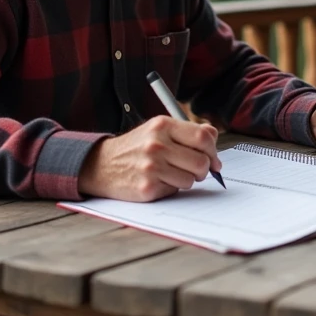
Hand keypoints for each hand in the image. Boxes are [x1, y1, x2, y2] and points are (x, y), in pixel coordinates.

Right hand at [77, 115, 221, 201]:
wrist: (101, 165)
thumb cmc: (137, 147)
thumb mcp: (158, 129)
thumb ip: (187, 131)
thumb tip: (214, 137)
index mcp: (163, 125)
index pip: (203, 137)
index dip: (213, 150)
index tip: (214, 159)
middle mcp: (157, 144)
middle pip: (202, 161)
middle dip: (204, 169)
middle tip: (197, 170)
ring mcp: (151, 166)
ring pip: (192, 179)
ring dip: (187, 179)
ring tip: (172, 173)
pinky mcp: (147, 187)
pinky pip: (176, 190)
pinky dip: (173, 187)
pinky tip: (159, 180)